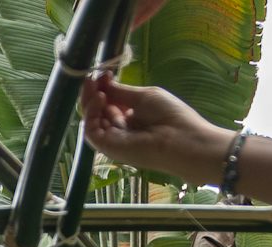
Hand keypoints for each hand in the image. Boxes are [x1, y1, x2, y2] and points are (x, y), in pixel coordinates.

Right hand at [80, 77, 230, 183]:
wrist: (182, 139)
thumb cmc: (170, 115)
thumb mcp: (144, 96)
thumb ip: (121, 92)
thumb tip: (103, 82)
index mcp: (131, 117)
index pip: (109, 103)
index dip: (103, 88)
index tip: (104, 74)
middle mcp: (120, 129)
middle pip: (97, 112)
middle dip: (92, 93)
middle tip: (92, 78)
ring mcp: (114, 140)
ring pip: (91, 121)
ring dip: (89, 102)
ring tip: (96, 88)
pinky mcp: (109, 148)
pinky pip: (91, 132)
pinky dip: (91, 115)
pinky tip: (100, 99)